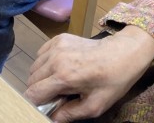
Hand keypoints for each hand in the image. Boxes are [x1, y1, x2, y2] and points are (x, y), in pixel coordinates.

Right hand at [25, 27, 153, 120]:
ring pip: (34, 66)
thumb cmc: (111, 82)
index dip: (34, 103)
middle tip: (55, 96)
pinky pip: (41, 54)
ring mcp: (56, 46)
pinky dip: (44, 63)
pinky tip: (59, 68)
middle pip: (31, 79)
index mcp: (63, 77)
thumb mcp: (95, 106)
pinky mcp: (58, 38)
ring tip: (58, 82)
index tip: (43, 107)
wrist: (122, 53)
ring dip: (41, 77)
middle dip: (39, 91)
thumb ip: (70, 114)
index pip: (34, 92)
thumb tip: (52, 119)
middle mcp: (55, 59)